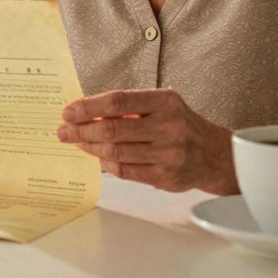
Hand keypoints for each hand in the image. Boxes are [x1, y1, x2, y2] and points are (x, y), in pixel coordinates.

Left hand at [57, 88, 237, 194]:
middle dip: (81, 129)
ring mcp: (168, 154)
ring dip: (90, 146)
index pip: (118, 101)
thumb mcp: (160, 105)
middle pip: (112, 128)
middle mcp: (168, 126)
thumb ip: (128, 107)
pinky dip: (106, 163)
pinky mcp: (165, 176)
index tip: (68, 111)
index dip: (88, 106)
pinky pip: (125, 171)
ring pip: (115, 152)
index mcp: (165, 102)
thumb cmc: (179, 124)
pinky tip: (98, 155)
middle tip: (64, 131)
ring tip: (77, 142)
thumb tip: (86, 111)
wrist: (213, 153)